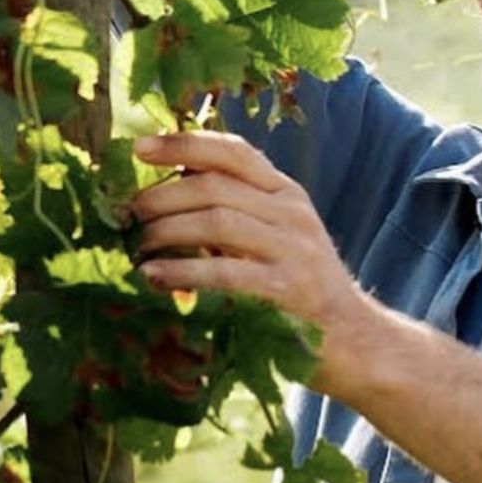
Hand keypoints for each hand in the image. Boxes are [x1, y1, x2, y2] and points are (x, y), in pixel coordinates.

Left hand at [129, 131, 370, 394]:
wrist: (353, 338)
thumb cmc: (299, 288)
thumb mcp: (276, 237)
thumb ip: (235, 211)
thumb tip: (166, 191)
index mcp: (286, 193)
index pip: (233, 152)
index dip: (184, 143)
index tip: (139, 147)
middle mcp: (292, 213)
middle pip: (214, 186)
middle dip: (161, 196)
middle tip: (128, 216)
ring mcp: (293, 250)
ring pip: (216, 221)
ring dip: (166, 232)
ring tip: (137, 246)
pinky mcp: (287, 290)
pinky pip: (225, 272)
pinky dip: (183, 271)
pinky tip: (153, 277)